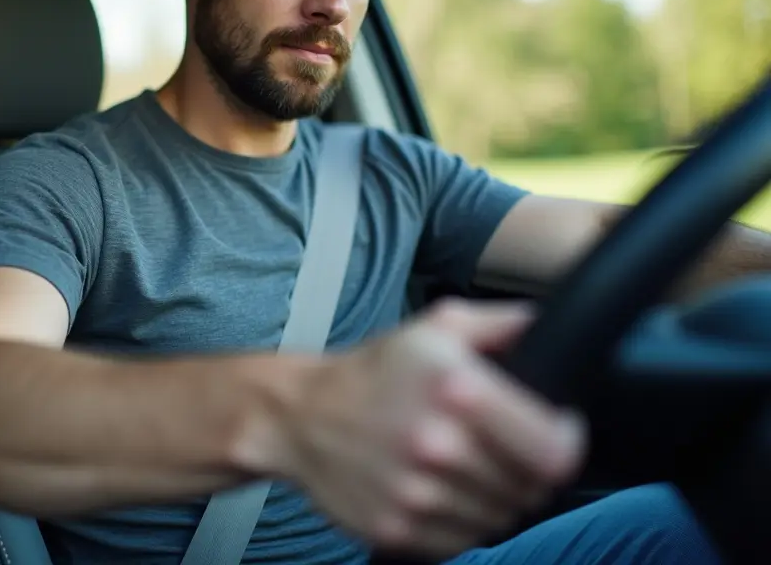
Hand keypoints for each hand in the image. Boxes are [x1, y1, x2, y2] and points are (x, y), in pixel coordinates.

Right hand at [281, 298, 585, 558]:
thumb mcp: (433, 327)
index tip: (555, 430)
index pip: (553, 450)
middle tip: (501, 446)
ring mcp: (416, 495)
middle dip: (526, 467)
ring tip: (466, 466)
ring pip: (500, 517)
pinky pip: (463, 539)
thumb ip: (498, 324)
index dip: (565, 442)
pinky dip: (462, 520)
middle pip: (531, 487)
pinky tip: (440, 489)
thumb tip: (544, 326)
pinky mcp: (397, 530)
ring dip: (494, 495)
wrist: (300, 416)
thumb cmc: (372, 372)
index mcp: (456, 390)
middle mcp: (438, 447)